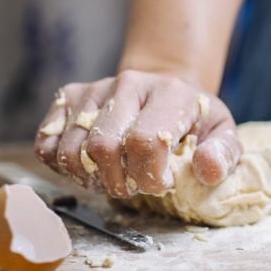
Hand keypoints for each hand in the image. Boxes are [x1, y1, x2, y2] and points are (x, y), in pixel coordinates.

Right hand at [34, 70, 241, 197]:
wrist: (166, 89)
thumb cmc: (194, 118)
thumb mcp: (221, 133)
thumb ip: (223, 153)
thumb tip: (208, 170)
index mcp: (170, 93)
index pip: (144, 141)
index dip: (148, 175)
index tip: (160, 184)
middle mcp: (128, 84)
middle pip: (103, 147)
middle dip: (117, 182)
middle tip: (133, 187)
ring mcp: (94, 89)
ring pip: (70, 150)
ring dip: (90, 178)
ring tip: (114, 178)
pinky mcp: (69, 97)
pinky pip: (47, 144)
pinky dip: (63, 168)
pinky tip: (91, 168)